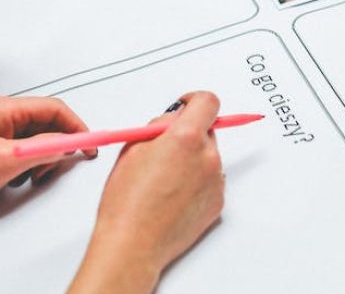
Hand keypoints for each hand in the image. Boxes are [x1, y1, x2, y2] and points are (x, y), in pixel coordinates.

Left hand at [0, 96, 95, 232]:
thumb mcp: (7, 161)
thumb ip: (44, 148)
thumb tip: (69, 142)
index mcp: (3, 109)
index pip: (53, 108)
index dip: (76, 126)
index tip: (90, 143)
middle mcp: (0, 114)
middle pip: (47, 122)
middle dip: (58, 145)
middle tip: (60, 164)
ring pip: (37, 138)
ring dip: (43, 157)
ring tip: (34, 175)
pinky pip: (23, 149)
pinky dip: (29, 163)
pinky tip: (20, 177)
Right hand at [70, 92, 224, 293]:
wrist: (134, 243)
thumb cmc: (126, 201)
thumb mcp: (133, 148)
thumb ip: (158, 127)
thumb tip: (173, 119)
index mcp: (186, 138)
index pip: (208, 102)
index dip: (195, 101)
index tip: (186, 105)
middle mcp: (207, 157)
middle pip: (207, 130)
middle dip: (189, 134)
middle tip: (163, 151)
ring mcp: (216, 180)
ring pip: (208, 157)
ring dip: (192, 160)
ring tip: (163, 181)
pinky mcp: (218, 201)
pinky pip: (210, 181)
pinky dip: (197, 183)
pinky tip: (173, 196)